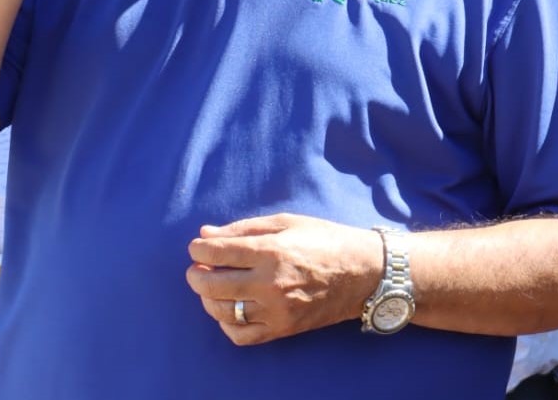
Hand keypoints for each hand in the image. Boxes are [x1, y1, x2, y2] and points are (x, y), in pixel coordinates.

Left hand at [186, 213, 383, 344]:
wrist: (361, 272)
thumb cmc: (325, 239)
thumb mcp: (287, 222)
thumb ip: (244, 228)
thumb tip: (206, 234)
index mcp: (272, 251)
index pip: (218, 253)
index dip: (199, 249)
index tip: (197, 246)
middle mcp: (270, 283)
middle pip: (212, 284)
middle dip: (196, 275)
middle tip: (197, 268)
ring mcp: (275, 310)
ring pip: (222, 311)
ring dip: (207, 298)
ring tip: (212, 286)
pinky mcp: (282, 328)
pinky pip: (240, 334)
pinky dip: (227, 323)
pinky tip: (230, 308)